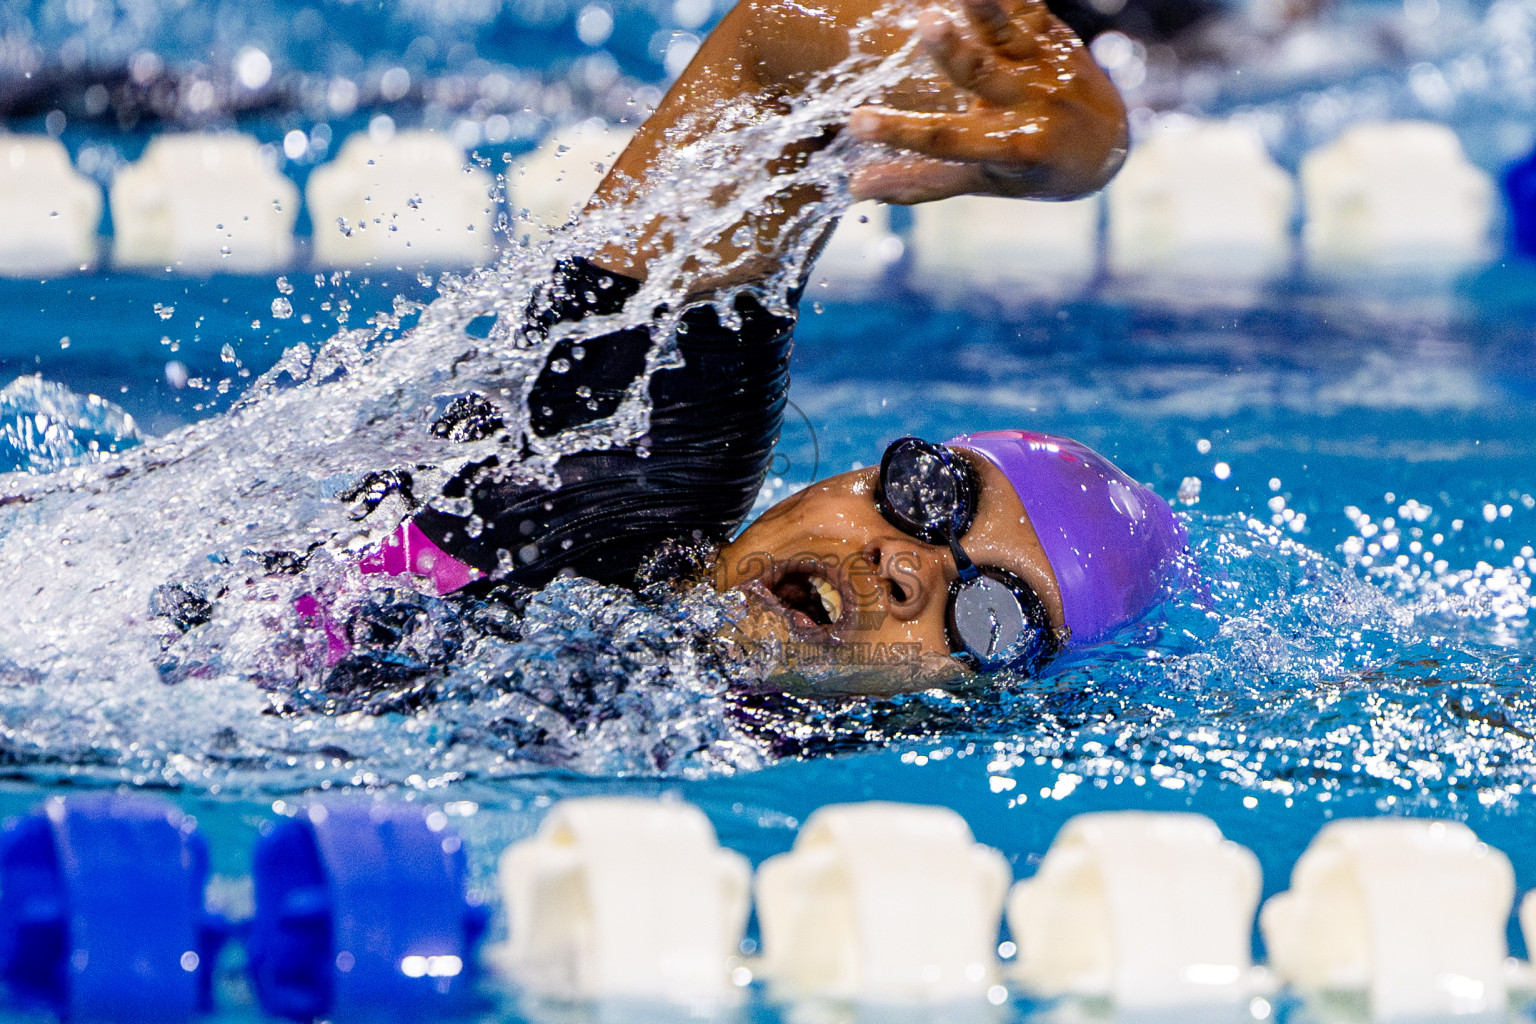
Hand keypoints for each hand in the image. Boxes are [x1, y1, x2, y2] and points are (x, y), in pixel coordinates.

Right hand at [846, 0, 1126, 203]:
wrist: (1106, 143)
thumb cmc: (1029, 169)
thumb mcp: (982, 180)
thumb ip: (921, 181)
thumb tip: (855, 189)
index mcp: (1011, 148)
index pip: (947, 141)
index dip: (901, 133)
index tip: (856, 123)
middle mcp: (1032, 104)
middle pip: (985, 75)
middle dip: (952, 51)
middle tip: (925, 25)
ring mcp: (1047, 66)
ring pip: (1010, 31)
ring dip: (982, 5)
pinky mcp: (1056, 35)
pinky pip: (1028, 8)